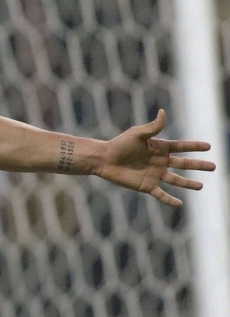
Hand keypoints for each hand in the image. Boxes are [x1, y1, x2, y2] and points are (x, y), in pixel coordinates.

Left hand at [98, 109, 214, 206]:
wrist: (104, 159)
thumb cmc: (119, 144)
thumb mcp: (137, 134)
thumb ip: (153, 127)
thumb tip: (163, 112)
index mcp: (159, 147)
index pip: (181, 147)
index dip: (195, 146)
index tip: (209, 146)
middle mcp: (159, 161)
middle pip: (184, 164)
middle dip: (198, 165)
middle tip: (214, 166)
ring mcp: (154, 174)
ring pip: (176, 180)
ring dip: (188, 184)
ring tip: (201, 186)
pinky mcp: (146, 185)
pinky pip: (161, 194)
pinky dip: (170, 200)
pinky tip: (180, 204)